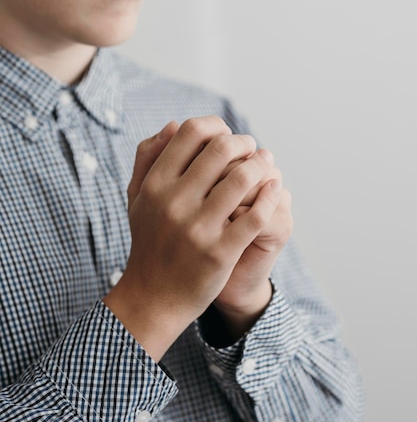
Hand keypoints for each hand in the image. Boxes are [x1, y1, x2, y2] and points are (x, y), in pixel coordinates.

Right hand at [104, 116, 281, 360]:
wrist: (153, 297)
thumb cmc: (149, 241)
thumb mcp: (137, 197)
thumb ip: (148, 157)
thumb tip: (173, 125)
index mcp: (155, 184)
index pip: (191, 133)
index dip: (216, 126)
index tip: (226, 135)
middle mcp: (174, 202)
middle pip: (221, 148)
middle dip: (243, 142)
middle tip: (251, 147)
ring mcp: (198, 228)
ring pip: (242, 177)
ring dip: (262, 164)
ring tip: (267, 162)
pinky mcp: (220, 251)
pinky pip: (255, 215)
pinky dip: (270, 196)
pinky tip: (274, 189)